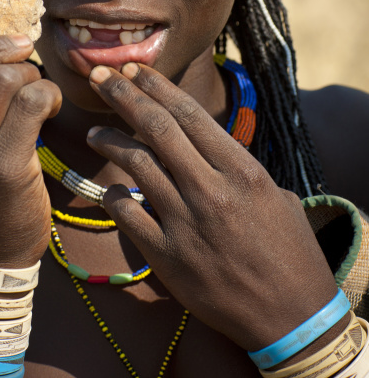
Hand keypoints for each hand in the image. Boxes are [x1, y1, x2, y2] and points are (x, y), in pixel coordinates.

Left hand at [87, 63, 338, 351]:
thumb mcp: (276, 196)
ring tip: (93, 131)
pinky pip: (128, 214)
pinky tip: (111, 190)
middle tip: (99, 76)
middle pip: (157, 129)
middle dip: (124, 95)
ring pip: (137, 165)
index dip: (156, 86)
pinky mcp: (167, 257)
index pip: (190, 114)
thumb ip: (238, 168)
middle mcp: (211, 190)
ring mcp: (186, 223)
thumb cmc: (291, 253)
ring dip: (110, 140)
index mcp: (242, 170)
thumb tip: (208, 148)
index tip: (134, 69)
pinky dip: (115, 197)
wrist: (291, 317)